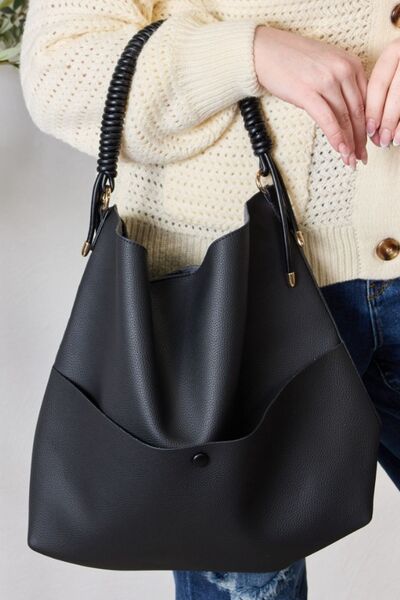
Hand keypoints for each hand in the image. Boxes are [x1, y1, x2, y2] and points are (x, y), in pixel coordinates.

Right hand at [254, 25, 367, 167]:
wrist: (265, 51)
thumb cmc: (291, 60)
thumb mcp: (326, 67)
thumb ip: (340, 85)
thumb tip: (346, 114)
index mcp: (350, 62)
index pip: (365, 101)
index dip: (367, 125)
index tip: (365, 141)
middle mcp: (343, 70)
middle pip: (357, 112)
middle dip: (360, 139)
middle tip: (360, 157)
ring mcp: (326, 81)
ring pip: (345, 118)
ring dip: (349, 143)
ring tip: (349, 159)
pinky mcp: (308, 93)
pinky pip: (328, 120)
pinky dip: (336, 137)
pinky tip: (340, 150)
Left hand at [366, 38, 399, 147]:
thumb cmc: (399, 74)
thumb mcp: (391, 73)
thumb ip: (380, 95)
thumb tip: (371, 128)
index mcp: (395, 50)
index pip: (378, 83)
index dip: (372, 109)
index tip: (368, 129)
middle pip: (395, 93)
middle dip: (386, 120)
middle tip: (380, 140)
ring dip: (399, 124)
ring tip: (392, 141)